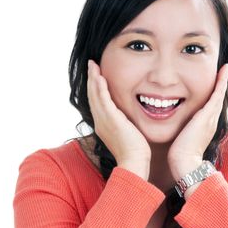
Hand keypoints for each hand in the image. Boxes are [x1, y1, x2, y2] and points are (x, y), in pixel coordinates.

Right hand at [87, 60, 150, 179]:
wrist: (134, 163)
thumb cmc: (135, 153)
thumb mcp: (128, 135)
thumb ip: (126, 125)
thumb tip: (131, 120)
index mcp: (103, 125)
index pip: (96, 102)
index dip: (95, 88)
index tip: (96, 75)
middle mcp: (99, 122)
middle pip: (92, 96)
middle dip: (91, 79)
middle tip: (91, 65)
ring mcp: (103, 121)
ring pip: (94, 95)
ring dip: (93, 78)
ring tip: (93, 65)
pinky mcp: (111, 119)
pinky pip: (103, 99)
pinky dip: (100, 87)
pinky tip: (100, 76)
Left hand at [167, 64, 227, 178]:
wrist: (184, 164)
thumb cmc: (179, 157)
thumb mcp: (180, 141)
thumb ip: (179, 134)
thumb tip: (168, 131)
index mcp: (203, 127)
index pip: (209, 107)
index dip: (212, 95)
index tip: (213, 85)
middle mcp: (210, 121)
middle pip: (217, 99)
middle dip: (219, 85)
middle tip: (223, 71)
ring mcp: (210, 117)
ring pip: (218, 94)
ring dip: (222, 80)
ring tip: (225, 67)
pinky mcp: (207, 114)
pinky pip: (217, 93)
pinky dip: (221, 81)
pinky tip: (224, 69)